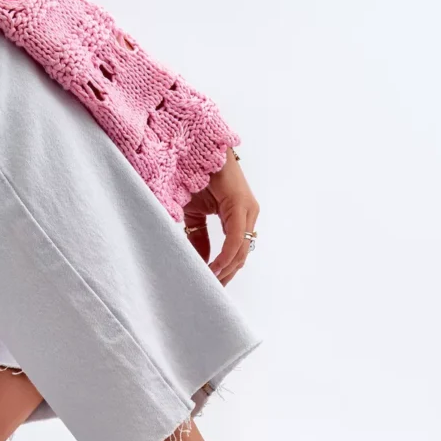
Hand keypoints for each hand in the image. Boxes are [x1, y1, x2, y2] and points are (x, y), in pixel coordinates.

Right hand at [183, 148, 259, 285]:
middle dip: (225, 276)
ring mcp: (247, 210)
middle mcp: (248, 214)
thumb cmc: (193, 176)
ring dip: (225, 270)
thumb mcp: (194, 215)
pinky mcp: (241, 205)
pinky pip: (236, 238)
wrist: (193, 148)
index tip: (210, 286)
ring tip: (208, 282)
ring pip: (241, 251)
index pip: (236, 254)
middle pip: (241, 257)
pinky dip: (225, 256)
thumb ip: (198, 239)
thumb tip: (200, 262)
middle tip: (209, 291)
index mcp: (239, 217)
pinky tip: (213, 268)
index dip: (223, 272)